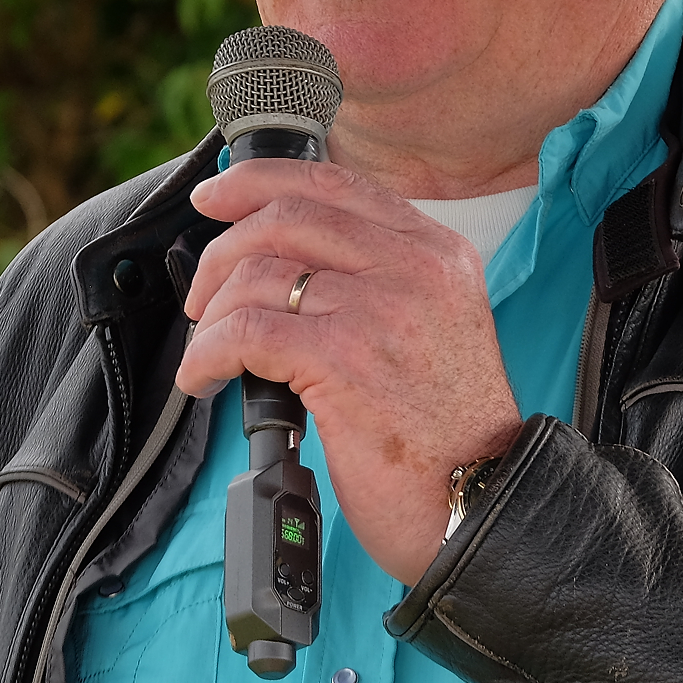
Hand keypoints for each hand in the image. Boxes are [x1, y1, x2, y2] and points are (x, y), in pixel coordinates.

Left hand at [177, 158, 524, 583]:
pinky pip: (246, 333)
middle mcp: (413, 268)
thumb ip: (382, 278)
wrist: (481, 499)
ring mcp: (379, 310)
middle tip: (200, 296)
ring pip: (258, 275)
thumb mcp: (436, 324)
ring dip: (211, 316)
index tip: (216, 196)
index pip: (334, 183)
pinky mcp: (344, 360)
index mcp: (435, 252)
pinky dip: (207, 354)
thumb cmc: (449, 431)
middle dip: (221, 252)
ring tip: (207, 352)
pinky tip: (205, 377)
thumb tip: (287, 258)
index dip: (259, 182)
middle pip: (286, 217)